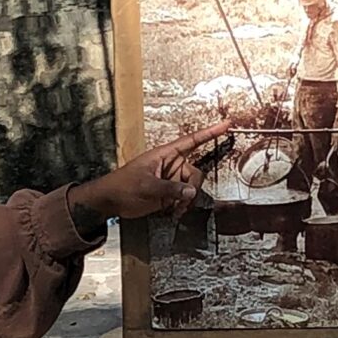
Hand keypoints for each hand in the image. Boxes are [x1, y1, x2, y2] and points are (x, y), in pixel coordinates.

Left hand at [72, 122, 234, 223]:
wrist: (110, 201)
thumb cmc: (123, 186)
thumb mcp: (147, 187)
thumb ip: (170, 189)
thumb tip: (191, 193)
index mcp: (165, 154)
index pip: (193, 140)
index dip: (211, 132)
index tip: (227, 124)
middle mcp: (171, 165)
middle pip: (196, 172)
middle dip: (192, 188)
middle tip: (182, 202)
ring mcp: (171, 179)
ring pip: (192, 188)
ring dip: (186, 201)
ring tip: (173, 210)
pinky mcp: (169, 193)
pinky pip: (184, 198)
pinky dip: (182, 207)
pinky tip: (172, 213)